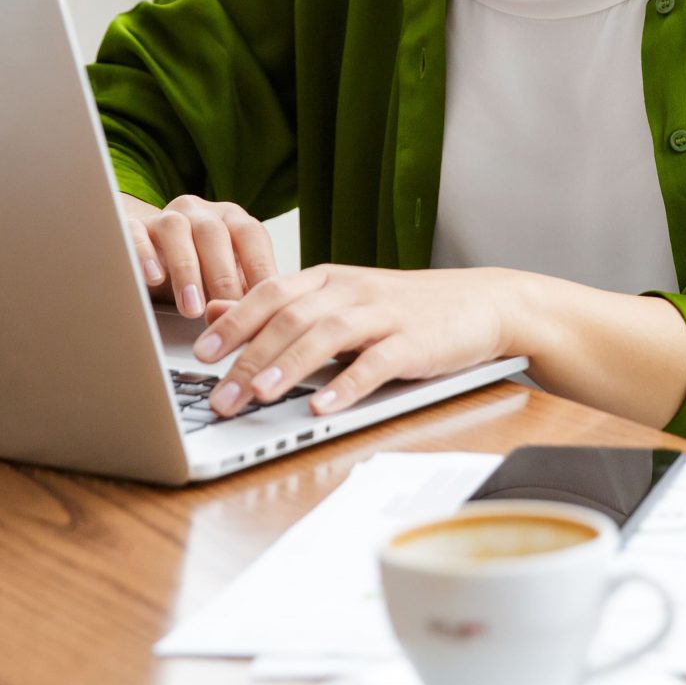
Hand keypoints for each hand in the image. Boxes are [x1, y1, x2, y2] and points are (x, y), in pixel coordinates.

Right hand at [119, 193, 277, 318]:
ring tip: (191, 307)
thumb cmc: (199, 272)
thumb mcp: (224, 280)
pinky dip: (144, 254)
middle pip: (214, 233)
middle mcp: (199, 212)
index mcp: (230, 219)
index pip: (251, 235)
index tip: (265, 303)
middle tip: (224, 310)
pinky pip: (136, 233)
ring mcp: (165, 216)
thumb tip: (257, 323)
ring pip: (175, 229)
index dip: (260, 267)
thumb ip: (241, 293)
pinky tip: (153, 279)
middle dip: (222, 275)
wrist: (152, 258)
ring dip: (186, 269)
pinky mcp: (134, 227)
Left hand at [189, 264, 510, 419]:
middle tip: (220, 395)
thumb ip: (284, 303)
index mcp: (329, 278)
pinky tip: (322, 406)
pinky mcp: (416, 342)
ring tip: (259, 396)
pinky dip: (347, 385)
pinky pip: (377, 362)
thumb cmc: (407, 308)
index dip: (234, 321)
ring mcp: (385, 314)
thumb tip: (219, 309)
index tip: (201, 354)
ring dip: (289, 366)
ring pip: (327, 334)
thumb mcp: (342, 298)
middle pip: (291, 316)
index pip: (271, 292)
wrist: (484, 303)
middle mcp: (352, 290)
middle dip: (250, 356)